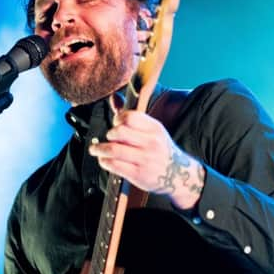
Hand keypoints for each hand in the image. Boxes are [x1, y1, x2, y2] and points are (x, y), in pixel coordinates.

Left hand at [88, 105, 204, 209]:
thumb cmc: (161, 151)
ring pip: (114, 149)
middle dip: (109, 134)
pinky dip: (104, 161)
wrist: (179, 176)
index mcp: (155, 128)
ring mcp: (145, 159)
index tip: (116, 124)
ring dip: (99, 149)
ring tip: (94, 150)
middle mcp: (151, 142)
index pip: (130, 117)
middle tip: (108, 137)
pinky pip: (115, 165)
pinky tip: (103, 160)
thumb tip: (113, 97)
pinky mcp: (139, 174)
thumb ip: (132, 117)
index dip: (118, 119)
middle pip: (120, 132)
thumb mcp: (153, 131)